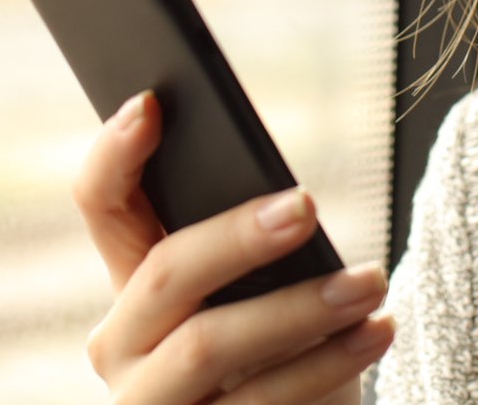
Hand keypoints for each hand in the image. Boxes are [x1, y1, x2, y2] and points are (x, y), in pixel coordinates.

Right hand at [69, 90, 393, 402]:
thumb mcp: (250, 294)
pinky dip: (327, 363)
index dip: (114, 153)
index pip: (101, 203)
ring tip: (371, 282)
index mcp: (129, 281)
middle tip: (306, 206)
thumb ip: (243, 247)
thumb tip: (284, 197)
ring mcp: (149, 402)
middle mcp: (121, 343)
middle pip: (165, 274)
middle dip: (237, 237)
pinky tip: (376, 332)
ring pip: (208, 345)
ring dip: (300, 307)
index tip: (150, 103)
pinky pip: (259, 402)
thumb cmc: (272, 353)